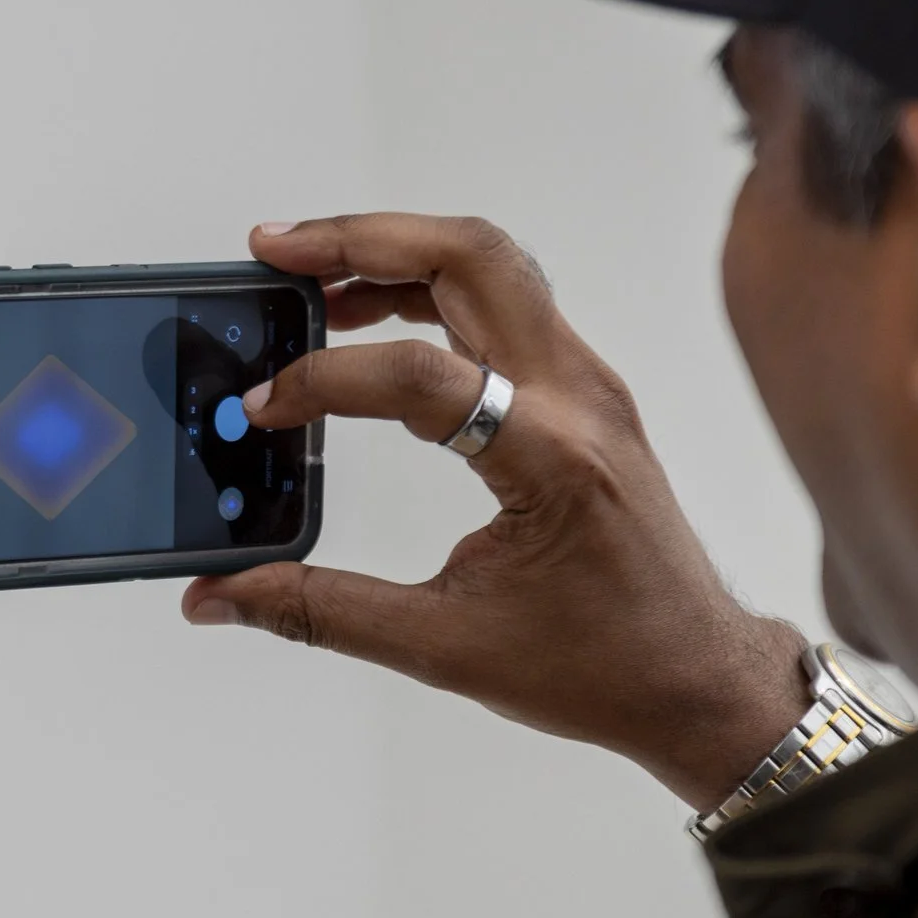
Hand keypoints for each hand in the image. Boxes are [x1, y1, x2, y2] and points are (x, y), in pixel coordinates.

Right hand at [182, 213, 807, 807]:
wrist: (697, 679)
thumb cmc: (602, 667)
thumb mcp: (445, 648)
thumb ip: (320, 611)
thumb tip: (221, 597)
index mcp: (552, 460)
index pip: (421, 377)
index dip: (325, 381)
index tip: (262, 408)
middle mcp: (579, 399)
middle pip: (470, 258)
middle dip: (363, 238)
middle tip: (276, 250)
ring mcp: (588, 384)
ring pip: (490, 263)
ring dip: (396, 250)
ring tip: (307, 274)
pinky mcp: (583, 390)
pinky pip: (504, 300)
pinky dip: (429, 285)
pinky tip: (366, 315)